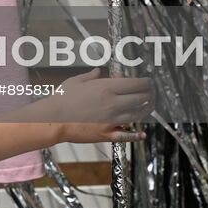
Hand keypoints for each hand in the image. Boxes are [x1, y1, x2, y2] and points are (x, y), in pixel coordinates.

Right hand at [39, 69, 153, 143]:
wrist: (54, 119)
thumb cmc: (63, 98)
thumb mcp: (76, 81)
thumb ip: (90, 76)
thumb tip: (99, 71)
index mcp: (107, 88)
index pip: (136, 84)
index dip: (146, 83)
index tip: (150, 82)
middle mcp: (114, 103)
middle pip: (141, 99)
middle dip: (150, 96)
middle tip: (153, 94)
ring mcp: (112, 120)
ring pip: (137, 116)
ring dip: (146, 111)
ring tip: (149, 107)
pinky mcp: (108, 134)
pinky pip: (127, 135)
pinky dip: (136, 135)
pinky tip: (142, 134)